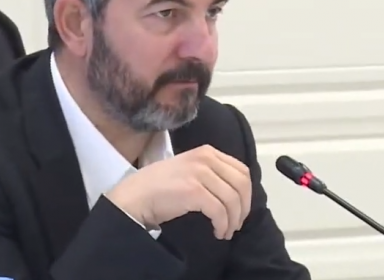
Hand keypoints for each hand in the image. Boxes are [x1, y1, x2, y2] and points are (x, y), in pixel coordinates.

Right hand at [105, 145, 251, 239]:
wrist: (137, 195)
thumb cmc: (161, 186)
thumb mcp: (189, 169)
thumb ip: (211, 172)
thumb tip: (235, 192)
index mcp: (207, 152)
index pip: (242, 170)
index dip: (247, 193)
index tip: (241, 210)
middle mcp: (206, 158)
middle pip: (242, 184)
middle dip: (243, 208)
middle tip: (236, 224)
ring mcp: (200, 173)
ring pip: (232, 199)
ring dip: (233, 220)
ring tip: (226, 231)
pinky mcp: (194, 191)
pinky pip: (219, 211)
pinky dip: (222, 225)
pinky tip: (217, 232)